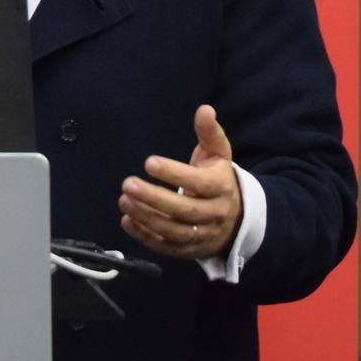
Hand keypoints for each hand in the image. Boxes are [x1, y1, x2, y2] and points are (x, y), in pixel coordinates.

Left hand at [117, 104, 243, 260]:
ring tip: (124, 201)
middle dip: (154, 198)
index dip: (174, 174)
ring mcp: (203, 235)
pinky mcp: (190, 250)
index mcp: (222, 187)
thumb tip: (204, 109)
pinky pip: (167, 247)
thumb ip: (209, 132)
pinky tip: (127, 222)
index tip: (149, 163)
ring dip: (147, 218)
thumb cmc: (218, 178)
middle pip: (185, 211)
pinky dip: (146, 237)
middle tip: (127, 183)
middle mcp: (215, 214)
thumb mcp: (218, 154)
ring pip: (175, 231)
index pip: (199, 184)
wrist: (237, 217)